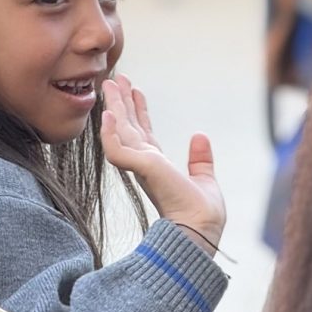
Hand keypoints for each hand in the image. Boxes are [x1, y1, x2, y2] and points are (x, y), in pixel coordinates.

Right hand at [100, 75, 225, 254]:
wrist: (199, 232)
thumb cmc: (201, 216)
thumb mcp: (204, 180)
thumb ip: (200, 160)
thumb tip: (200, 136)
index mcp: (157, 166)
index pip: (143, 132)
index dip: (138, 111)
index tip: (135, 90)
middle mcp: (145, 163)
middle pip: (127, 126)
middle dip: (121, 102)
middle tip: (114, 78)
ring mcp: (140, 164)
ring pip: (120, 130)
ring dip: (114, 107)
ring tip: (110, 83)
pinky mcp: (140, 167)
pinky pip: (116, 147)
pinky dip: (109, 131)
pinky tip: (107, 115)